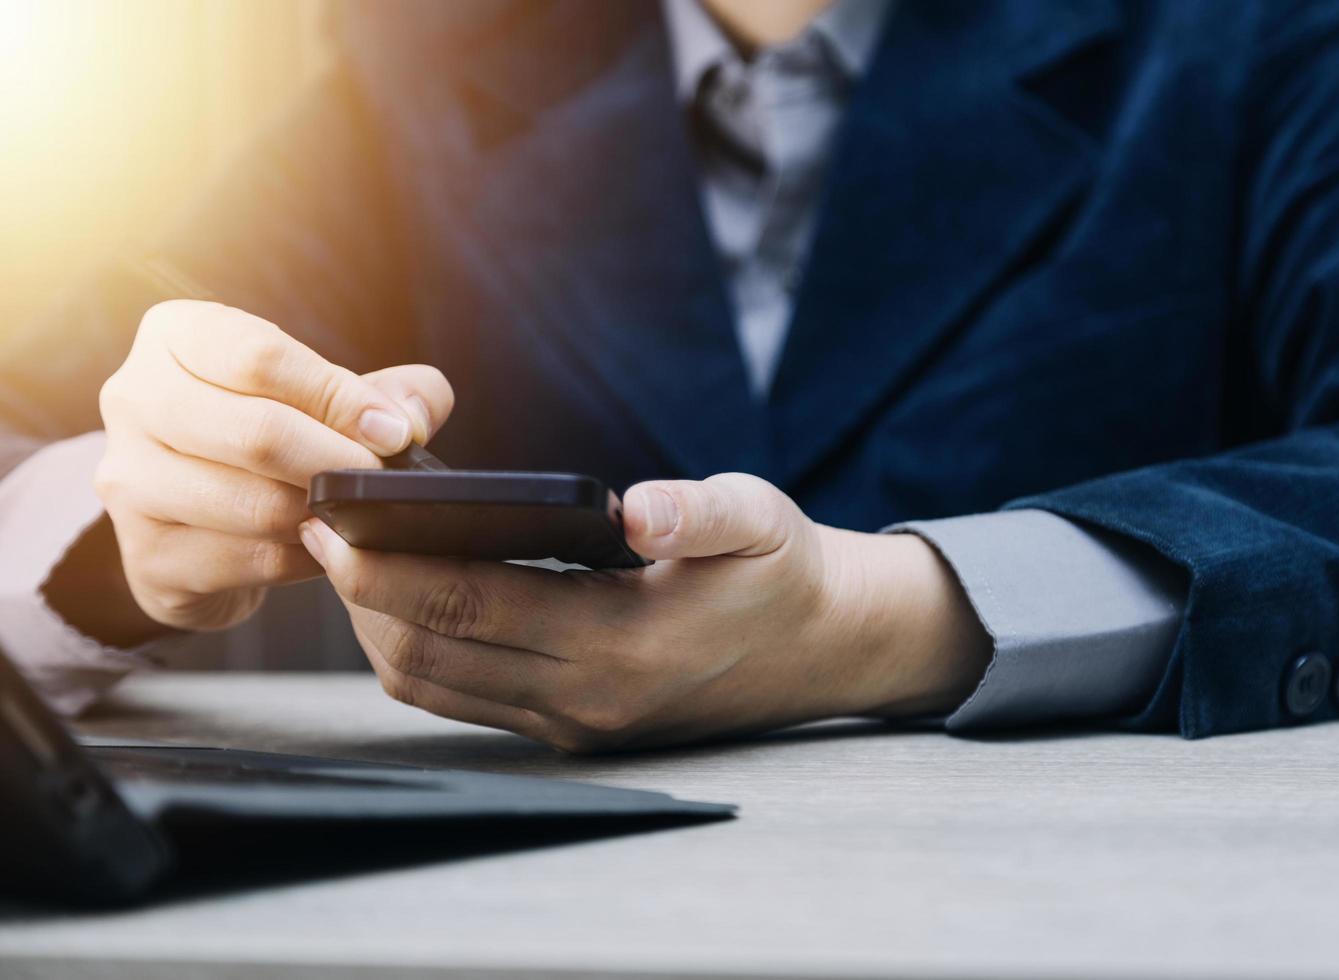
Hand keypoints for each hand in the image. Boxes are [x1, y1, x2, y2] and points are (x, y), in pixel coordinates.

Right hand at [68, 300, 453, 642]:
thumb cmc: (266, 436)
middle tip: (379, 479)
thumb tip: (412, 418)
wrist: (191, 522)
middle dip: (338, 461)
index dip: (340, 397)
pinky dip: (302, 558)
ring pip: (253, 504)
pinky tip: (318, 547)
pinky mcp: (145, 553)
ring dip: (320, 514)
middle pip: (256, 431)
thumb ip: (384, 392)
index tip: (393, 432)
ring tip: (350, 512)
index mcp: (174, 336)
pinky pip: (249, 559)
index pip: (261, 356)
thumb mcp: (321, 395)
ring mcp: (129, 480)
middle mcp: (134, 398)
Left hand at [301, 473, 987, 751]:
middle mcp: (585, 696)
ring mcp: (573, 722)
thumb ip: (700, 512)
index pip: (470, 606)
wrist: (818, 650)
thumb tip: (639, 509)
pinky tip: (410, 602)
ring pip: (434, 687)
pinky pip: (463, 701)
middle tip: (320, 530)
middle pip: (430, 652)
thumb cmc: (780, 572)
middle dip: (360, 595)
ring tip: (353, 564)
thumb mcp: (760, 520)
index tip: (332, 522)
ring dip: (380, 629)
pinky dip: (420, 654)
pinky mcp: (569, 728)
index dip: (387, 566)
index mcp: (622, 642)